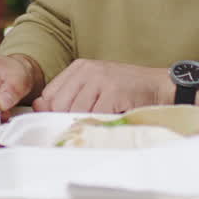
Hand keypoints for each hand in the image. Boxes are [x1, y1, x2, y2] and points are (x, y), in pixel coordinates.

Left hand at [32, 59, 171, 113]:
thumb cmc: (127, 90)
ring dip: (81, 125)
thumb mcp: (94, 86)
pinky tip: (104, 125)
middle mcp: (88, 70)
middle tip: (75, 131)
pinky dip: (96, 125)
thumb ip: (69, 95)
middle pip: (58, 104)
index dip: (49, 112)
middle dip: (63, 121)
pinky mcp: (113, 91)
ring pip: (74, 111)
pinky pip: (94, 115)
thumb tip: (40, 107)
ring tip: (92, 127)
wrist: (158, 86)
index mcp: (79, 67)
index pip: (49, 93)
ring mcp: (101, 79)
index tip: (55, 124)